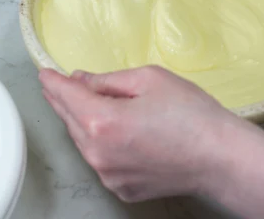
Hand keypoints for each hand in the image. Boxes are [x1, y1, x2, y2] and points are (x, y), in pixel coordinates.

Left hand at [39, 65, 246, 201]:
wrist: (219, 157)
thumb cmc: (191, 113)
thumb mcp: (149, 79)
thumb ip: (107, 80)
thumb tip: (80, 81)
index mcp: (102, 121)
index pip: (65, 96)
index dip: (52, 82)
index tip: (44, 74)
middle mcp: (97, 153)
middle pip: (69, 120)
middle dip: (64, 100)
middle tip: (60, 85)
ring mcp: (108, 175)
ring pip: (84, 141)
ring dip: (83, 122)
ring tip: (93, 105)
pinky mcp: (121, 188)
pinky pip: (101, 160)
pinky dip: (101, 144)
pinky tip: (118, 132)